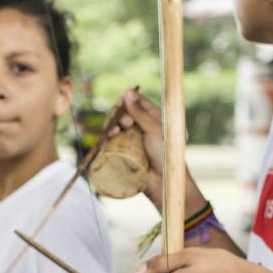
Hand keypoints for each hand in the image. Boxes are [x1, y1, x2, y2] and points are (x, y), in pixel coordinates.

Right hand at [108, 89, 167, 207]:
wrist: (162, 181)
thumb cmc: (164, 154)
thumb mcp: (154, 129)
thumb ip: (140, 111)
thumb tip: (128, 92)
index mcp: (153, 117)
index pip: (136, 101)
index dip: (126, 100)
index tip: (122, 104)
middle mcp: (141, 126)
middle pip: (123, 112)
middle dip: (119, 114)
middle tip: (125, 122)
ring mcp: (132, 138)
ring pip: (116, 125)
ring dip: (112, 124)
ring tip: (114, 131)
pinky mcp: (124, 151)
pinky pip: (112, 140)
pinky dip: (108, 136)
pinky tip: (109, 137)